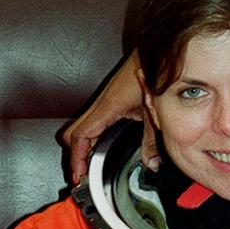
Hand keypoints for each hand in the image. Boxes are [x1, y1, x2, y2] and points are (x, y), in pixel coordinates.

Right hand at [63, 52, 156, 184]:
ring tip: (87, 165)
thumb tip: (151, 163)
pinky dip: (88, 137)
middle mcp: (101, 103)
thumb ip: (152, 141)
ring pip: (79, 127)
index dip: (76, 158)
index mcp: (108, 107)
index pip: (80, 136)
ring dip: (80, 146)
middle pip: (72, 134)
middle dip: (74, 156)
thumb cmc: (153, 74)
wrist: (157, 53)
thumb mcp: (154, 113)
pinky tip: (98, 146)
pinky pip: (90, 121)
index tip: (78, 175)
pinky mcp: (109, 99)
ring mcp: (103, 101)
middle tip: (81, 174)